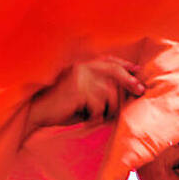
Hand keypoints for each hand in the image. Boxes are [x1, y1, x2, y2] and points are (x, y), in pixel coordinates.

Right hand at [25, 56, 144, 135]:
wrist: (38, 112)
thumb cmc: (60, 106)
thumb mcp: (80, 92)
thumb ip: (97, 87)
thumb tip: (124, 89)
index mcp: (81, 64)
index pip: (108, 60)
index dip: (124, 65)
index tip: (138, 70)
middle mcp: (81, 67)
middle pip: (114, 71)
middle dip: (129, 81)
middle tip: (140, 90)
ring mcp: (80, 77)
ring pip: (109, 92)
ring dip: (108, 108)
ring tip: (97, 116)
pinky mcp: (78, 90)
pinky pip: (99, 105)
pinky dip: (96, 115)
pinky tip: (87, 119)